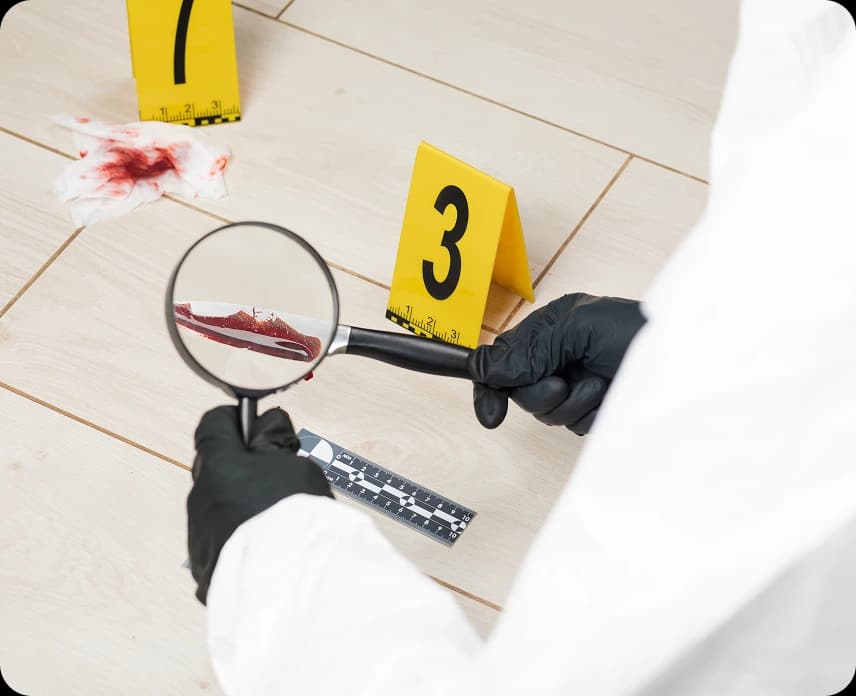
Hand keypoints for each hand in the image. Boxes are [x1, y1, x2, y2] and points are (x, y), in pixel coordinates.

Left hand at [187, 405, 331, 603]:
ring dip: (237, 503)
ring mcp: (198, 533)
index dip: (236, 421)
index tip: (255, 427)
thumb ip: (275, 444)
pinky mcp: (203, 566)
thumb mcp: (297, 465)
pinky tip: (264, 545)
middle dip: (240, 466)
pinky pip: (217, 539)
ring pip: (215, 505)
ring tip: (273, 517)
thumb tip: (265, 427)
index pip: (214, 424)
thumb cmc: (294, 520)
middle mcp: (200, 497)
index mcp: (219, 465)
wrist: (288, 582)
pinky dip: (235, 536)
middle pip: (215, 467)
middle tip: (275, 475)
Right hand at [467, 293, 644, 434]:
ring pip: (546, 412)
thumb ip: (531, 349)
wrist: (692, 364)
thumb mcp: (580, 329)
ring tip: (598, 386)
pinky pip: (572, 424)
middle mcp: (560, 356)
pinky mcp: (594, 409)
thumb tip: (488, 369)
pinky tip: (608, 398)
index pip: (505, 358)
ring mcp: (576, 383)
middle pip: (520, 390)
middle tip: (561, 385)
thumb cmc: (642, 331)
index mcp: (551, 329)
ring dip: (569, 404)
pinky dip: (588, 415)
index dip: (491, 383)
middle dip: (539, 392)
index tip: (490, 412)